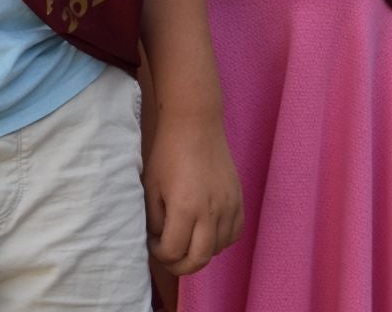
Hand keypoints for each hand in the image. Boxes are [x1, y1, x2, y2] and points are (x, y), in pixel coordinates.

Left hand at [143, 107, 242, 275]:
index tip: (153, 242)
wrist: (196, 125)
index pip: (173, 252)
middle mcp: (211, 212)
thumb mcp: (151, 187)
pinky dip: (220, 240)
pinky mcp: (239, 200)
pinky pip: (234, 234)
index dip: (159, 254)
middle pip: (198, 261)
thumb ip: (155, 220)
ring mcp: (229, 207)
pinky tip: (206, 231)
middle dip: (179, 265)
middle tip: (168, 256)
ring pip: (217, 250)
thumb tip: (161, 241)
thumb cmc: (168, 153)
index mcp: (185, 209)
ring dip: (199, 252)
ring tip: (186, 240)